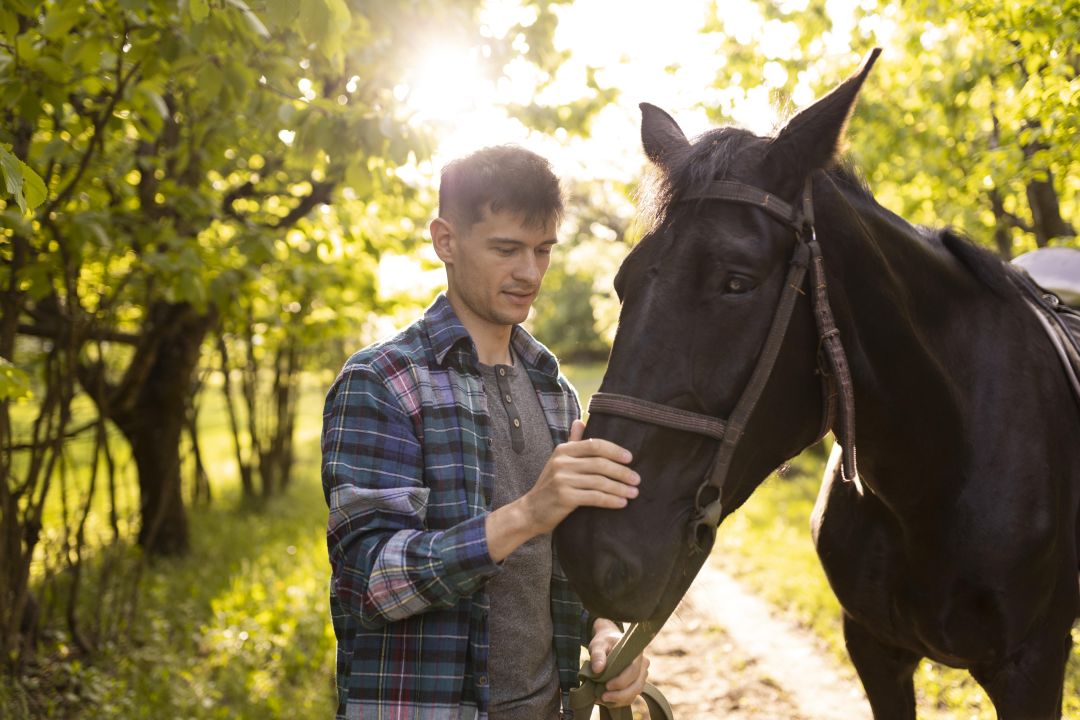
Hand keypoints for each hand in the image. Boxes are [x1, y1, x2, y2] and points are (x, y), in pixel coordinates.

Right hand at [485, 420, 637, 562]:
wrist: (531, 511)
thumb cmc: (549, 485)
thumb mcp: (558, 460)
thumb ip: (572, 441)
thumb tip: (581, 420)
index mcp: (563, 450)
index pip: (594, 444)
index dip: (615, 450)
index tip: (630, 458)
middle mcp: (562, 462)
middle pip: (600, 463)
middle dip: (622, 472)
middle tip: (637, 479)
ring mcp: (562, 480)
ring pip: (600, 481)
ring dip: (620, 488)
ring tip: (634, 492)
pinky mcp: (565, 497)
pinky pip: (595, 497)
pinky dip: (611, 500)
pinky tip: (622, 503)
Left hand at [588, 618, 649, 706]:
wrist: (609, 643)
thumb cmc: (605, 642)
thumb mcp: (598, 644)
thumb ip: (597, 654)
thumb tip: (597, 669)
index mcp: (636, 653)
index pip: (633, 670)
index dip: (621, 681)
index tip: (607, 686)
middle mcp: (642, 665)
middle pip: (637, 685)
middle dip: (620, 695)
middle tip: (603, 697)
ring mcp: (641, 675)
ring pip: (635, 693)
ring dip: (619, 700)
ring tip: (601, 699)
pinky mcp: (636, 684)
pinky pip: (631, 696)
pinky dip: (619, 701)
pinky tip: (605, 700)